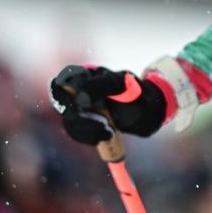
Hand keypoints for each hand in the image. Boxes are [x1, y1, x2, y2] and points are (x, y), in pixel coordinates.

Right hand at [48, 64, 172, 144]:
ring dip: (87, 131)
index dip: (62, 96)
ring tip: (109, 131)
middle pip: (63, 106)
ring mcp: (81, 107)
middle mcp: (79, 90)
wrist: (150, 112)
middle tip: (102, 124)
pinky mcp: (86, 122)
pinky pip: (77, 132)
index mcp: (86, 75)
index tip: (79, 107)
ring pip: (69, 122)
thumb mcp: (122, 85)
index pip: (61, 82)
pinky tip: (106, 135)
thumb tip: (79, 97)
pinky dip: (89, 137)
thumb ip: (101, 86)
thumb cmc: (138, 93)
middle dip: (79, 120)